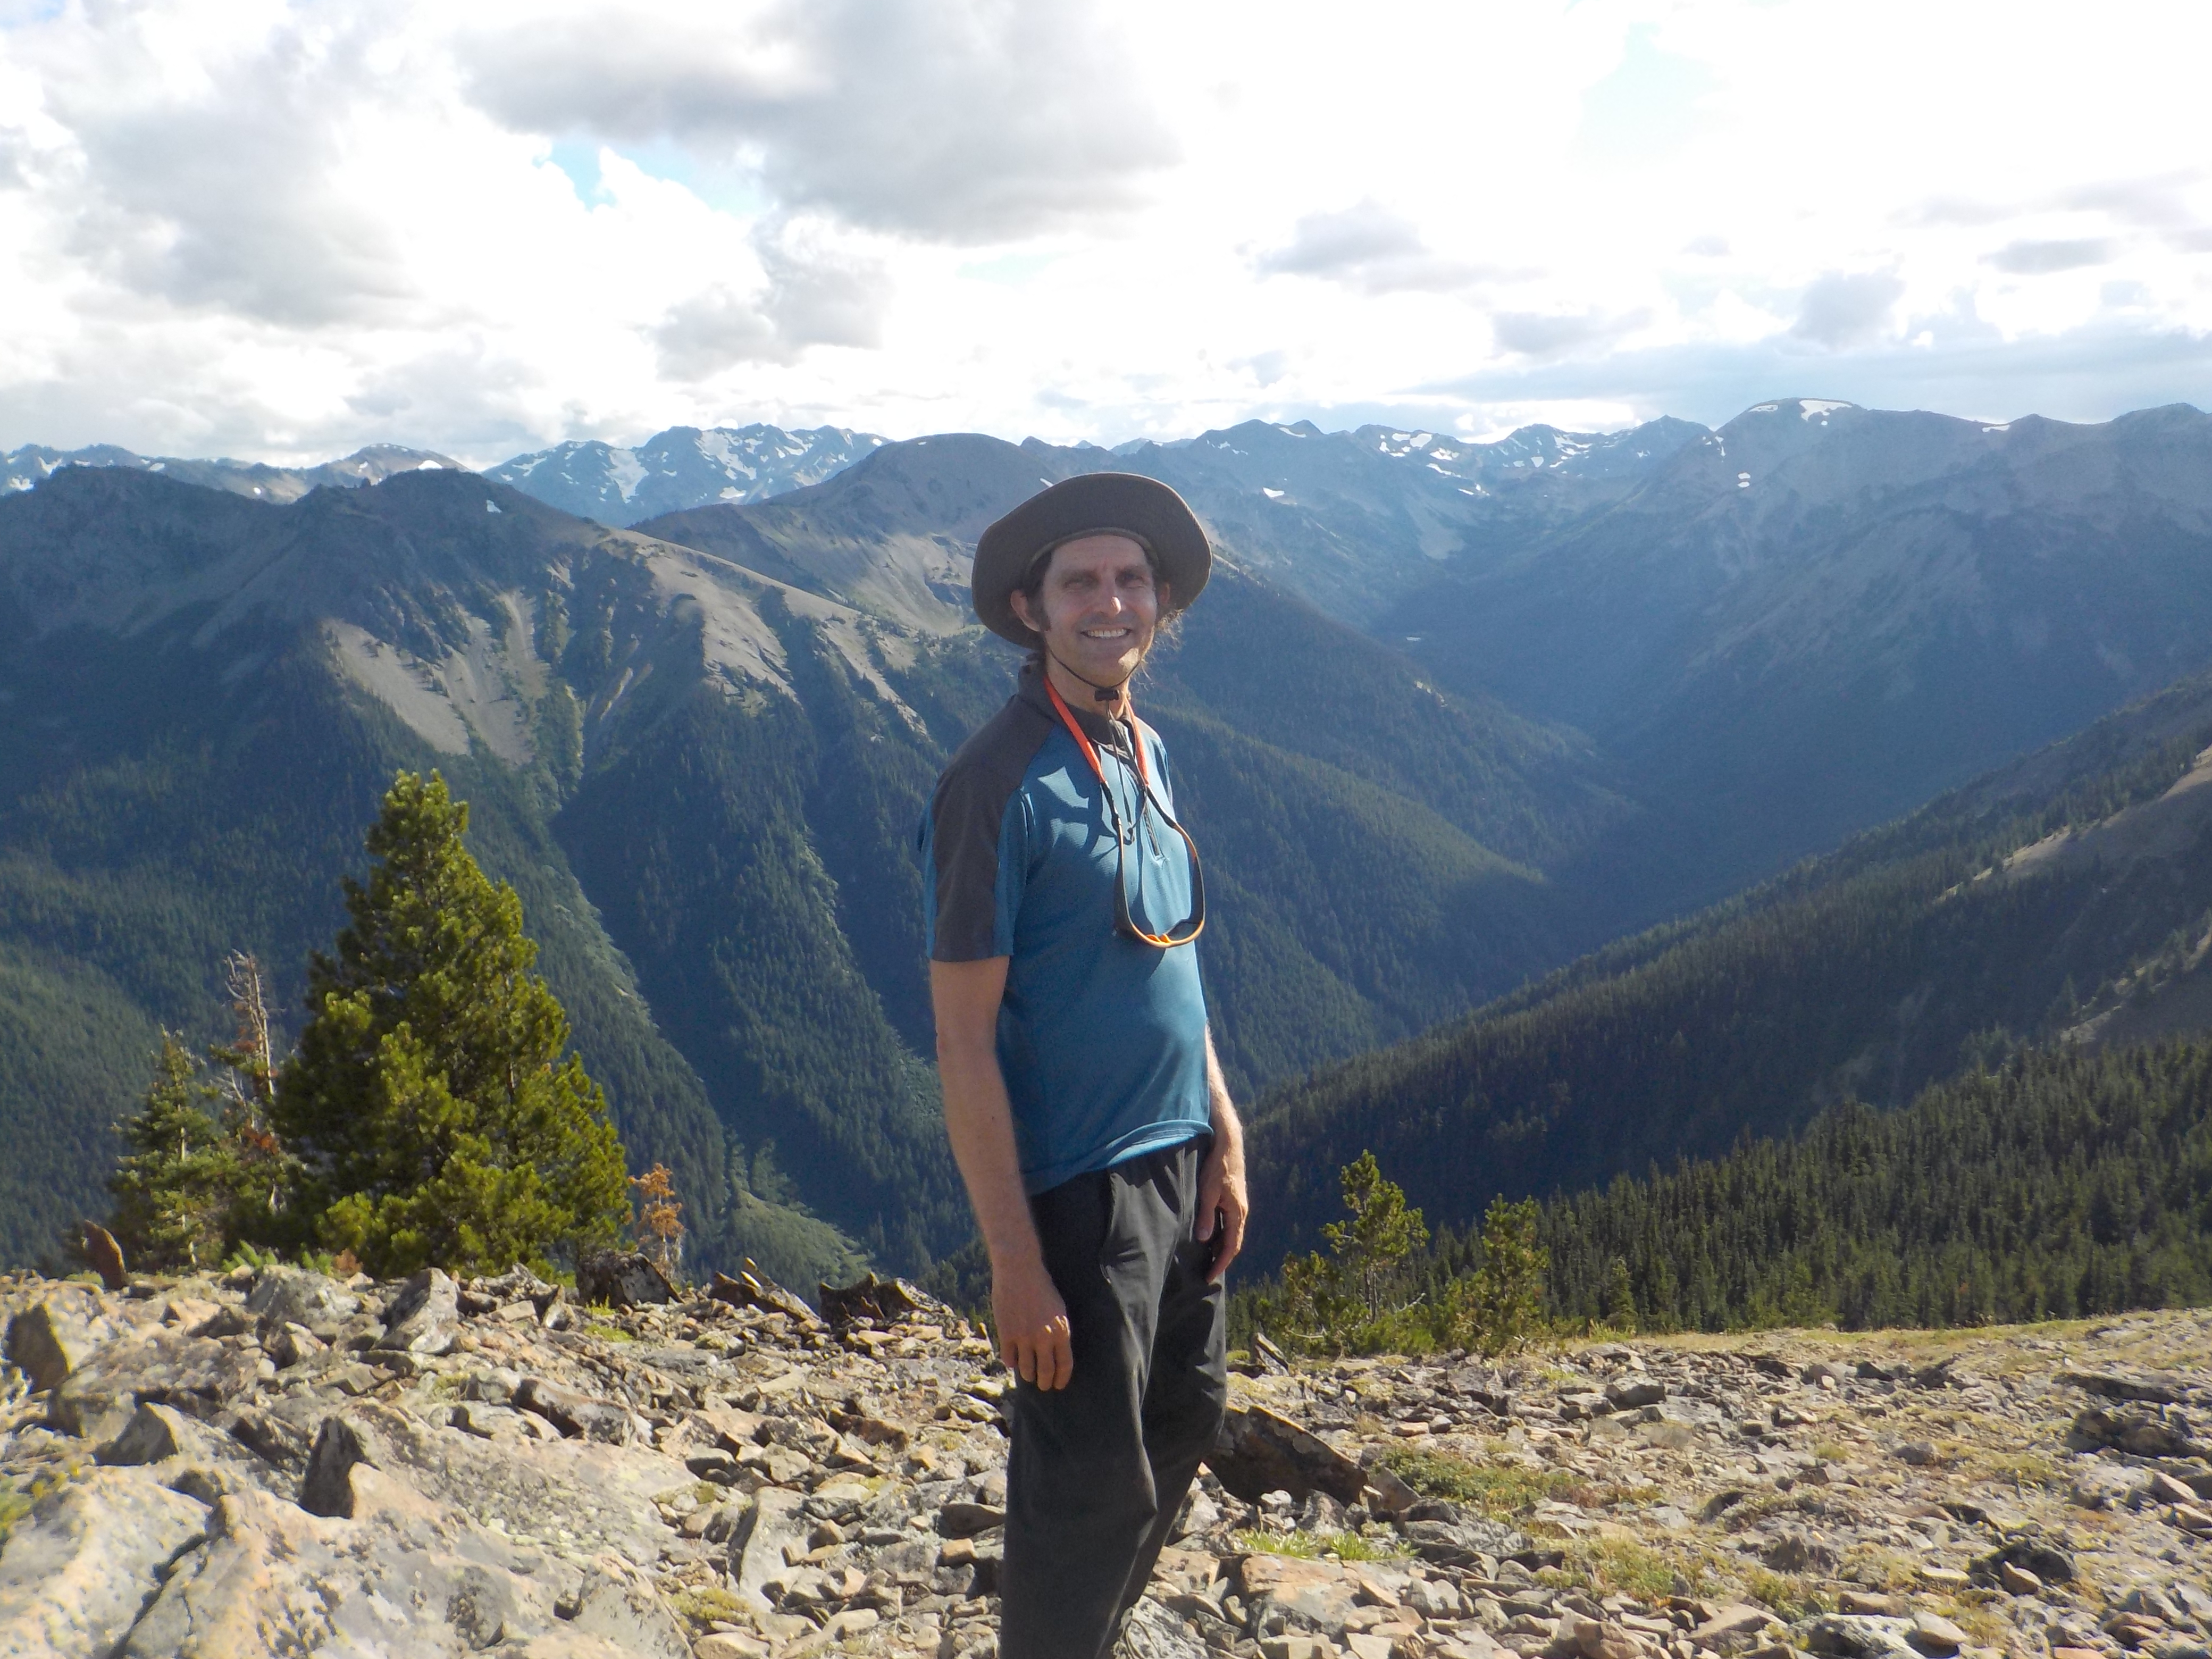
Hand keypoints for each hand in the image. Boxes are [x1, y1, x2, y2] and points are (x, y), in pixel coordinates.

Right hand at [992, 1250, 1072, 1389]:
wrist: (1020, 1271)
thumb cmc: (1042, 1286)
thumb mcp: (1058, 1309)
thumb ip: (1057, 1331)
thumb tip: (1055, 1351)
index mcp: (1061, 1331)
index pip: (1065, 1365)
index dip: (1061, 1378)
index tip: (1058, 1385)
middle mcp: (1044, 1339)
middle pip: (1045, 1371)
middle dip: (1044, 1382)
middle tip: (1043, 1386)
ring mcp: (1024, 1338)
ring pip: (1026, 1369)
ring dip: (1028, 1375)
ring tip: (1028, 1375)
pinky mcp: (1007, 1335)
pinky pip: (1009, 1358)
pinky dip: (1011, 1362)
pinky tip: (1013, 1360)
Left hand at [1195, 1131, 1247, 1283]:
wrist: (1228, 1147)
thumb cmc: (1217, 1168)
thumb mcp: (1208, 1191)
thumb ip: (1206, 1216)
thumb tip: (1205, 1240)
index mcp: (1237, 1213)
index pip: (1230, 1246)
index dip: (1220, 1263)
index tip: (1209, 1277)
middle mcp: (1241, 1213)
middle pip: (1234, 1244)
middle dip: (1222, 1260)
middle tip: (1208, 1274)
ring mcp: (1239, 1207)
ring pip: (1232, 1235)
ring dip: (1222, 1249)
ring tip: (1208, 1261)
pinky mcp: (1234, 1202)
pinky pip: (1230, 1226)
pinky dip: (1222, 1237)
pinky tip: (1211, 1239)